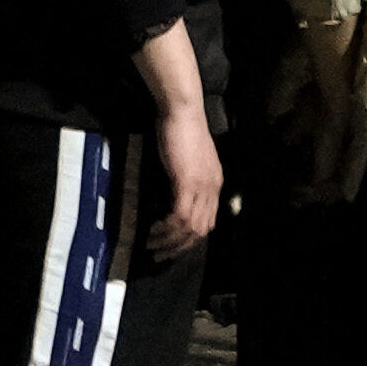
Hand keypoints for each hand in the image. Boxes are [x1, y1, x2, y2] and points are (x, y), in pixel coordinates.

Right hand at [144, 92, 223, 260]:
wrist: (183, 111)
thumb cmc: (182, 129)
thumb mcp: (189, 159)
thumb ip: (187, 178)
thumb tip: (173, 195)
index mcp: (215, 184)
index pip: (208, 221)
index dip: (190, 238)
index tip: (171, 246)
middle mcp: (212, 190)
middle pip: (201, 230)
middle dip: (180, 247)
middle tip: (160, 254)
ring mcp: (201, 187)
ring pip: (190, 228)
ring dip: (170, 241)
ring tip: (151, 245)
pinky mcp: (186, 183)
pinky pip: (179, 216)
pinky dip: (166, 228)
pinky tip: (153, 230)